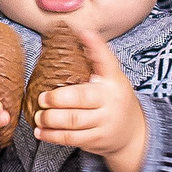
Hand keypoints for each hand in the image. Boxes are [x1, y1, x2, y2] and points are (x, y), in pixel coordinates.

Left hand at [31, 22, 148, 171]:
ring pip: (74, 121)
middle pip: (82, 98)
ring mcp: (104, 122)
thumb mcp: (112, 79)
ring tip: (39, 116)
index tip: (84, 33)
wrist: (132, 133)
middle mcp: (110, 100)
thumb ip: (97, 60)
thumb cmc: (115, 99)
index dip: (96, 47)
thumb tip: (79, 32)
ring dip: (52, 119)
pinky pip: (71, 138)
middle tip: (42, 98)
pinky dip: (53, 136)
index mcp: (114, 81)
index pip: (106, 61)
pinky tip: (41, 132)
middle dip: (58, 98)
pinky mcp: (96, 139)